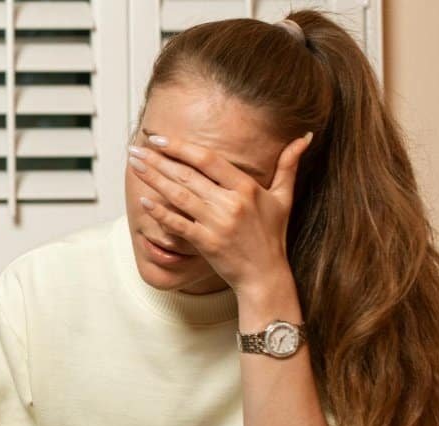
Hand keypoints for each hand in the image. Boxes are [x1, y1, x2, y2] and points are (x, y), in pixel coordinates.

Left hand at [128, 132, 312, 295]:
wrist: (265, 275)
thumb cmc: (273, 236)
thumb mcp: (284, 198)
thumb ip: (289, 165)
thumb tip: (304, 137)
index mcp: (246, 187)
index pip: (208, 160)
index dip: (182, 148)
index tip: (159, 139)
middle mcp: (230, 203)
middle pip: (187, 175)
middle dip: (158, 160)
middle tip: (134, 150)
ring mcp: (216, 223)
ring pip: (179, 196)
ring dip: (153, 179)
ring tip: (134, 166)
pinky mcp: (206, 243)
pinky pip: (178, 224)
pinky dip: (160, 213)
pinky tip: (144, 200)